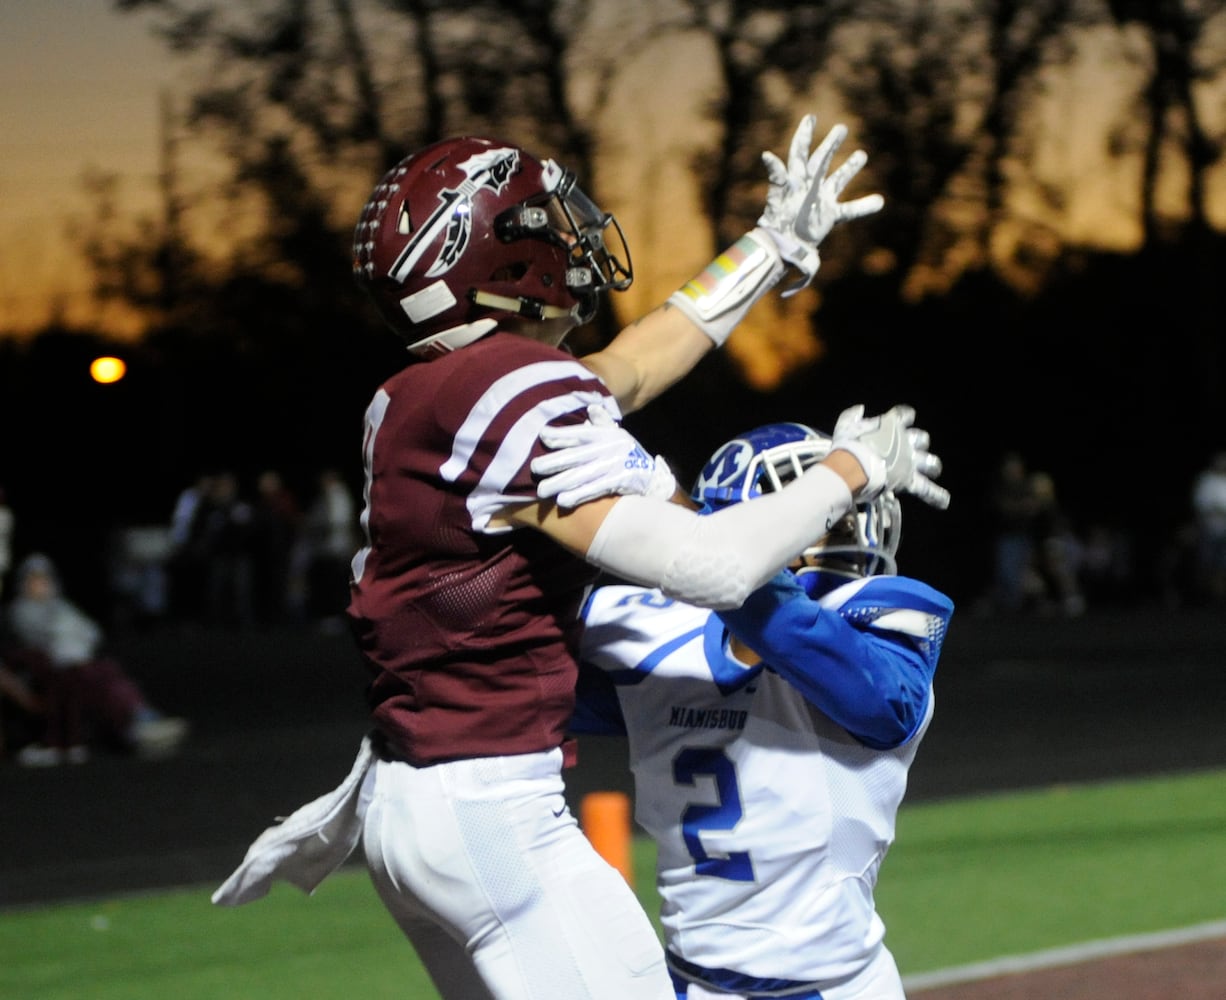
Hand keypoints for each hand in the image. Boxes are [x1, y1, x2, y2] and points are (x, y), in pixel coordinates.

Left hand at [532, 404, 677, 508]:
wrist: (653, 477)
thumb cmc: (627, 455)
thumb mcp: (617, 435)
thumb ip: (602, 422)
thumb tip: (591, 407)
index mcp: (605, 435)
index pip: (579, 433)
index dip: (561, 435)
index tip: (542, 436)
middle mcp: (608, 448)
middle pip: (576, 455)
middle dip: (554, 462)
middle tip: (534, 468)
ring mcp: (614, 465)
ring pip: (582, 474)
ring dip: (560, 483)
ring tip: (542, 491)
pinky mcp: (619, 481)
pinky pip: (595, 489)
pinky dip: (578, 495)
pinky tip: (562, 501)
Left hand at [757, 116, 883, 295]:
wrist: (784, 245)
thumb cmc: (777, 221)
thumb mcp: (777, 195)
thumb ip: (776, 175)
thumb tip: (767, 155)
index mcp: (795, 178)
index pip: (800, 152)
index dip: (804, 135)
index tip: (810, 118)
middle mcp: (809, 186)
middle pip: (822, 160)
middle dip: (831, 144)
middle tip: (841, 128)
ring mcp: (821, 200)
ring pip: (839, 179)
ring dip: (850, 168)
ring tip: (862, 155)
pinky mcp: (830, 216)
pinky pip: (850, 209)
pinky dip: (864, 206)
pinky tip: (879, 201)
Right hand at [831, 404, 949, 508]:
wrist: (854, 465)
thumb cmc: (849, 445)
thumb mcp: (846, 426)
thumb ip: (852, 415)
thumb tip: (860, 409)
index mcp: (891, 426)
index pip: (904, 415)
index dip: (906, 416)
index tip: (907, 417)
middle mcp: (905, 441)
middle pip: (921, 438)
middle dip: (919, 443)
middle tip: (913, 450)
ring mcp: (910, 461)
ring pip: (930, 462)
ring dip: (932, 466)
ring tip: (933, 471)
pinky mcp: (909, 479)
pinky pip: (927, 489)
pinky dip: (936, 496)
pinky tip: (945, 502)